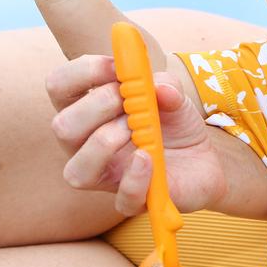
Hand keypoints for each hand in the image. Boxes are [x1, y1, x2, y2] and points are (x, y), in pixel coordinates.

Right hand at [47, 54, 227, 214]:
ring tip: (135, 130)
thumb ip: (166, 86)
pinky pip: (122, 199)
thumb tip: (157, 85)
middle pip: (62, 127)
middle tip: (128, 99)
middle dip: (96, 106)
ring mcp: (107, 177)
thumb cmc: (176, 127)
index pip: (59, 86)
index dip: (82, 72)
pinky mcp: (134, 201)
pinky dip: (135, 177)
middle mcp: (86, 146)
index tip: (117, 66)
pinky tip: (149, 158)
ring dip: (105, 143)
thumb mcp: (176, 98)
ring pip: (77, 171)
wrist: (206, 162)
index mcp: (89, 112)